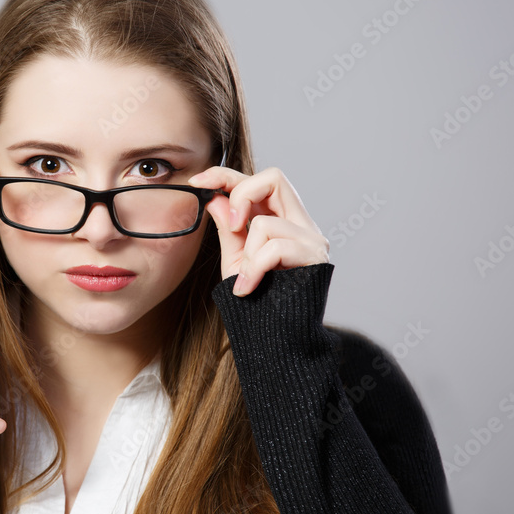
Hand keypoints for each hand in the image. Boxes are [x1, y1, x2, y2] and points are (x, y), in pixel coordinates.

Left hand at [187, 166, 328, 296]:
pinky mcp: (316, 258)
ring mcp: (312, 240)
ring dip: (247, 254)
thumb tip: (214, 199)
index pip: (261, 182)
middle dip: (241, 196)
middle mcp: (303, 224)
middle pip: (275, 178)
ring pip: (265, 222)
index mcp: (284, 220)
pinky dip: (254, 269)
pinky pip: (273, 248)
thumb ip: (228, 230)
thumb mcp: (236, 261)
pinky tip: (248, 288)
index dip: (227, 175)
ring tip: (246, 280)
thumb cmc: (258, 303)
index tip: (198, 181)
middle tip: (230, 227)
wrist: (277, 337)